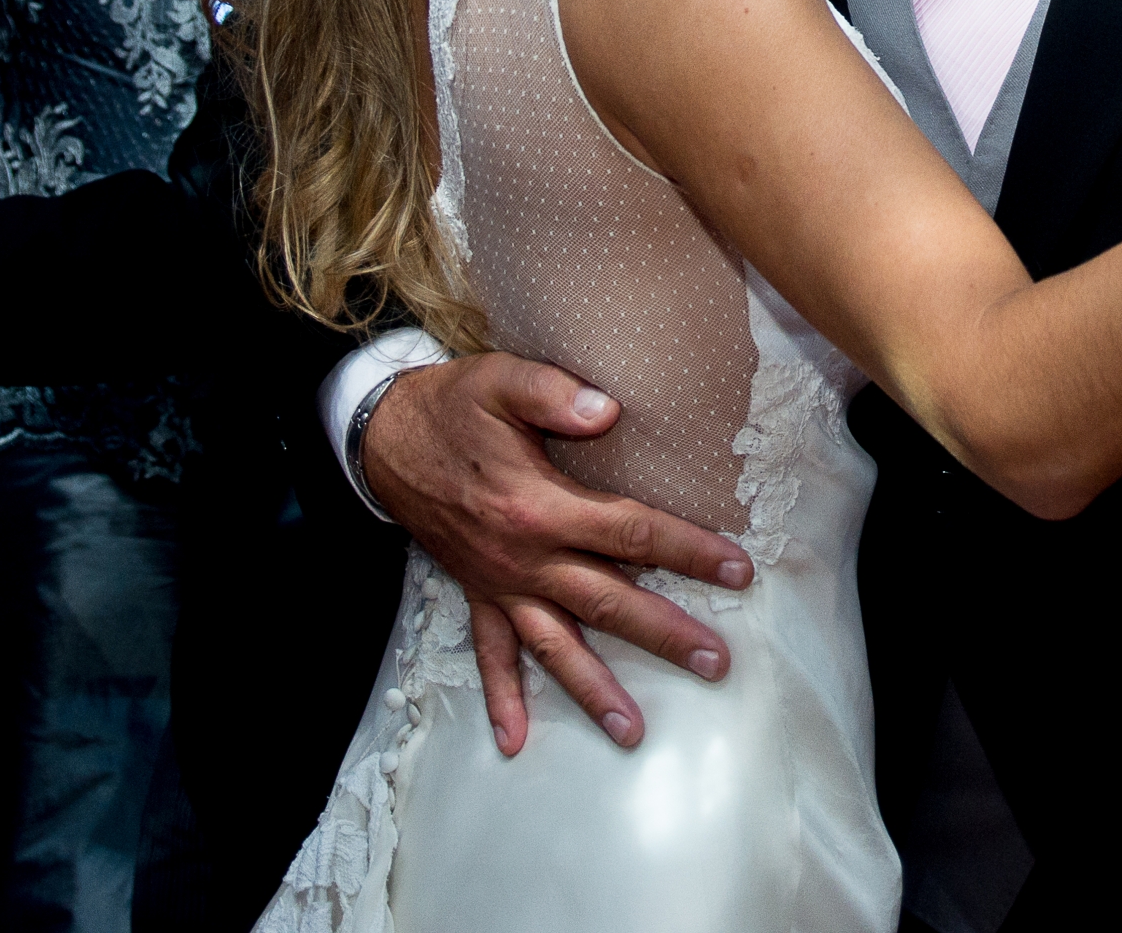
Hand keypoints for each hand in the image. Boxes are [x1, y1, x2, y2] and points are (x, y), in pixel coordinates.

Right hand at [362, 354, 753, 756]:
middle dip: (665, 635)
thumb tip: (608, 410)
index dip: (689, 551)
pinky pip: (489, 654)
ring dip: (594, 690)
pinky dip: (501, 698)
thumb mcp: (501, 381)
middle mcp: (525, 558)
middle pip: (608, 603)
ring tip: (633, 731)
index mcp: (540, 507)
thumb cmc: (452, 406)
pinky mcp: (476, 593)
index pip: (632, 534)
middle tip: (718, 662)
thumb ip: (554, 394)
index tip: (738, 570)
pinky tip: (515, 741)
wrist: (383, 439)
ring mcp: (500, 584)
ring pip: (555, 646)